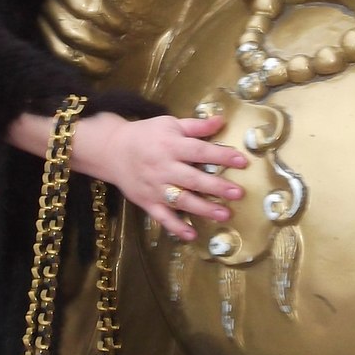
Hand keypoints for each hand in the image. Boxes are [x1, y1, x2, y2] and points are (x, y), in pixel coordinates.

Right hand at [69, 111, 247, 240]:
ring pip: (182, 201)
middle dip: (216, 187)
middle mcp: (164, 168)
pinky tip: (191, 234)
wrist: (112, 150)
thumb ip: (196, 126)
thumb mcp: (170, 124)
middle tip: (238, 193)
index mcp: (171, 146)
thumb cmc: (146, 135)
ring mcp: (155, 187)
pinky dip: (176, 227)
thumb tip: (222, 120)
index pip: (200, 151)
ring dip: (204, 209)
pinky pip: (162, 217)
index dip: (221, 156)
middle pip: (193, 179)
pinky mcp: (147, 202)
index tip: (242, 161)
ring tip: (224, 215)